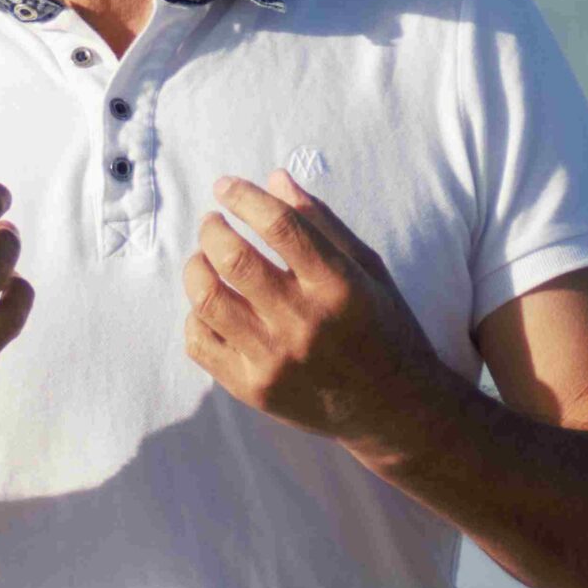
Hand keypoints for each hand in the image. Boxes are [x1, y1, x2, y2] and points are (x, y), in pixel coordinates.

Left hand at [182, 168, 445, 456]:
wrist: (393, 408)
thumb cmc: (383, 327)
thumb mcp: (367, 268)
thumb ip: (321, 223)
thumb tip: (273, 179)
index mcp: (338, 285)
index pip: (279, 226)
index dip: (244, 197)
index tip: (226, 186)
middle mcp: (304, 322)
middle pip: (234, 259)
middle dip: (212, 228)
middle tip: (212, 222)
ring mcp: (275, 359)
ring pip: (207, 299)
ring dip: (195, 267)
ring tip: (203, 258)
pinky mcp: (253, 389)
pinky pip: (200, 342)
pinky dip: (195, 315)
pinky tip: (212, 305)